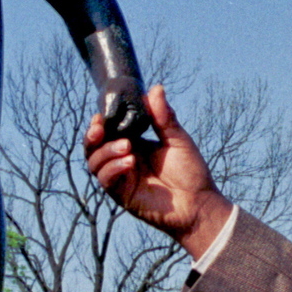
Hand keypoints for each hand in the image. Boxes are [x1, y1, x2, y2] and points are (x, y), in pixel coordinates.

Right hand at [85, 84, 232, 257]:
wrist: (199, 203)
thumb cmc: (191, 172)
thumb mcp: (177, 139)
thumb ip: (163, 117)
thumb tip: (155, 88)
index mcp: (134, 144)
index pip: (108, 131)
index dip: (100, 123)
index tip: (100, 115)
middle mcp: (123, 160)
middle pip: (93, 147)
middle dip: (92, 136)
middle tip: (99, 127)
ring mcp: (121, 178)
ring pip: (95, 162)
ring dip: (106, 151)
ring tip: (128, 147)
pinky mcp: (122, 195)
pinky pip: (106, 180)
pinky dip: (113, 168)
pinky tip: (129, 162)